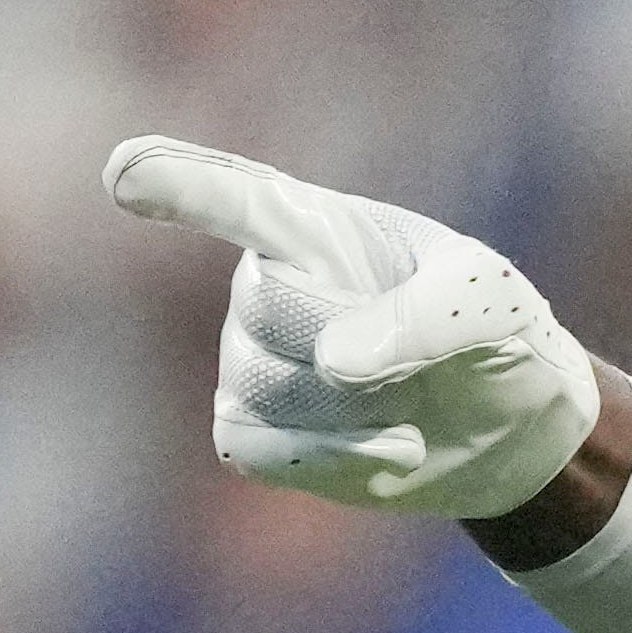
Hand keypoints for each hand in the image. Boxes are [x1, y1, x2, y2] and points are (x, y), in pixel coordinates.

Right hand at [107, 136, 605, 530]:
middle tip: (416, 352)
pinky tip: (398, 449)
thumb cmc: (491, 334)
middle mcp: (264, 280)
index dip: (181, 183)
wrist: (508, 427)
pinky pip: (260, 450)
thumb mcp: (487, 304)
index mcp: (317, 225)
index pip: (240, 198)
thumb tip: (335, 364)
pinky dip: (338, 459)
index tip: (123, 174)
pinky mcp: (253, 431)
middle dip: (352, 342)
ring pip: (272, 387)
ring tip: (408, 396)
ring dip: (360, 408)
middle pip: (272, 310)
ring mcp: (248, 358)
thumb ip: (423, 317)